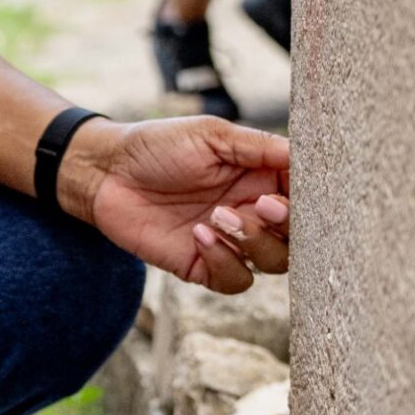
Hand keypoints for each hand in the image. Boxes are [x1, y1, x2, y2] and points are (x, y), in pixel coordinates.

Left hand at [59, 116, 289, 292]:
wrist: (106, 171)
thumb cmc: (157, 145)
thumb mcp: (212, 134)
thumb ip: (260, 147)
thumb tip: (306, 156)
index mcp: (260, 178)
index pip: (305, 198)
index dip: (307, 201)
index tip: (289, 193)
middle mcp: (252, 212)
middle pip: (298, 237)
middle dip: (287, 226)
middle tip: (261, 207)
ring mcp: (231, 241)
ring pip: (274, 263)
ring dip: (253, 243)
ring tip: (219, 215)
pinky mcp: (204, 265)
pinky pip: (235, 279)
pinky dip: (224, 260)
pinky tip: (198, 235)